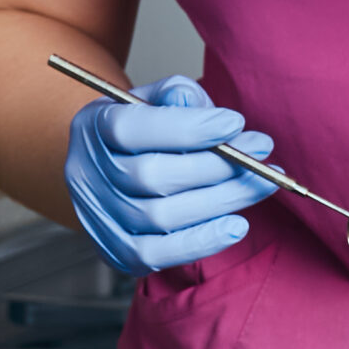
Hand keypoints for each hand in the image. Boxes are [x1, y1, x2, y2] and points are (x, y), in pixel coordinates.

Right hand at [64, 76, 276, 274]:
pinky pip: (159, 254)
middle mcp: (87, 175)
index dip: (187, 128)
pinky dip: (202, 241)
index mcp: (91, 128)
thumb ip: (174, 94)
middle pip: (153, 176)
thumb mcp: (153, 99)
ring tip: (261, 182)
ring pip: (162, 216)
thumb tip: (192, 101)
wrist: (113, 170)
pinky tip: (236, 225)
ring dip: (222, 200)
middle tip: (259, 152)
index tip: (234, 122)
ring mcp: (99, 218)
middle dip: (216, 165)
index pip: (132, 129)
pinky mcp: (116, 251)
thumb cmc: (143, 130)